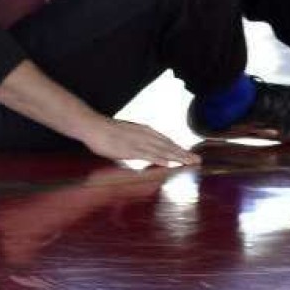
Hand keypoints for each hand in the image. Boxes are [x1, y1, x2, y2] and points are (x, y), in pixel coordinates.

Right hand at [79, 118, 198, 167]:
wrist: (92, 126)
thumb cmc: (106, 131)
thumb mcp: (127, 134)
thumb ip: (138, 140)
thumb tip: (145, 148)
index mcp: (144, 131)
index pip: (166, 141)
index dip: (178, 148)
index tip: (189, 155)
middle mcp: (144, 135)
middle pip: (168, 145)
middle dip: (183, 153)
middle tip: (197, 160)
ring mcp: (137, 142)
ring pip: (161, 150)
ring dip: (176, 156)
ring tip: (189, 162)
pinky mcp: (129, 149)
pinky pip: (147, 155)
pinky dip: (158, 159)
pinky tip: (168, 164)